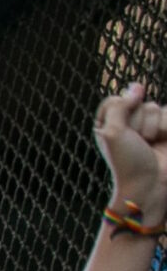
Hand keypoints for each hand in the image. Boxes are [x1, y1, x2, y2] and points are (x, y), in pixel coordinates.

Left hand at [100, 82, 166, 216]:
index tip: (120, 133)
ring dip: (154, 126)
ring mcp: (150, 125)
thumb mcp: (113, 132)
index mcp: (109, 124)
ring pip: (155, 107)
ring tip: (150, 144)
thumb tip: (136, 86)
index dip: (120, 113)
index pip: (115, 100)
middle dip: (138, 122)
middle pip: (136, 101)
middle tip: (137, 142)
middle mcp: (128, 123)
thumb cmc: (127, 162)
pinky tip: (163, 142)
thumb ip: (120, 105)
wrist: (151, 184)